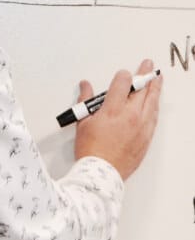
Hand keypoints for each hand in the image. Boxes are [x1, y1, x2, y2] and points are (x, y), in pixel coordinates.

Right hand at [74, 59, 162, 180]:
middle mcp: (130, 116)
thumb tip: (85, 86)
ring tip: (157, 80)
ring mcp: (141, 127)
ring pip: (152, 103)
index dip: (123, 75)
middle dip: (145, 75)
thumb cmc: (91, 149)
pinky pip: (154, 117)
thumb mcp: (83, 122)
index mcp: (113, 110)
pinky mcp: (146, 138)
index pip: (123, 83)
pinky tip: (155, 103)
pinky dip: (155, 107)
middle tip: (148, 66)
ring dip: (155, 89)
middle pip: (142, 90)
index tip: (124, 73)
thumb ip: (85, 101)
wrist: (102, 173)